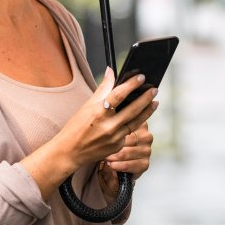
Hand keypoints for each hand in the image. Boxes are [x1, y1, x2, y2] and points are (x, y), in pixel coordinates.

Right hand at [23, 68, 156, 194]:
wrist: (69, 152)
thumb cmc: (76, 127)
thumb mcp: (87, 106)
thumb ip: (102, 89)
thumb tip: (111, 71)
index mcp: (98, 113)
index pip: (118, 95)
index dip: (131, 85)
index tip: (141, 77)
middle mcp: (108, 126)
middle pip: (132, 109)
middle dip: (145, 98)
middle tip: (154, 89)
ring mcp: (114, 138)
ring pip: (136, 122)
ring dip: (147, 111)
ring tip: (155, 102)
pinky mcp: (118, 146)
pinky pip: (129, 133)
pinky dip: (136, 124)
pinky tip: (142, 116)